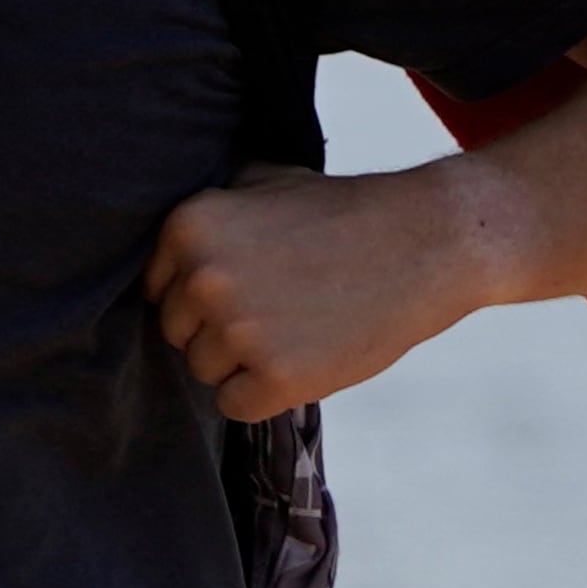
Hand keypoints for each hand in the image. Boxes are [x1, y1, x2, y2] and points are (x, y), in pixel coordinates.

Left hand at [146, 162, 514, 418]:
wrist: (428, 240)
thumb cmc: (343, 212)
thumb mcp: (265, 181)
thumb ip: (209, 208)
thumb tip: (162, 231)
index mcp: (187, 228)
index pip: (158, 292)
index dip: (203, 296)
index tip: (251, 284)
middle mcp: (202, 279)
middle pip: (178, 335)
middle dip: (221, 330)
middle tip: (283, 307)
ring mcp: (239, 330)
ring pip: (204, 372)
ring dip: (245, 362)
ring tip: (299, 327)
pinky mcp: (276, 377)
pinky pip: (234, 406)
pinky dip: (265, 394)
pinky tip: (304, 358)